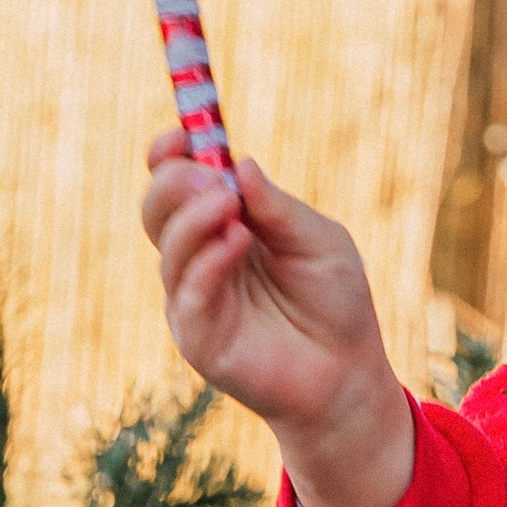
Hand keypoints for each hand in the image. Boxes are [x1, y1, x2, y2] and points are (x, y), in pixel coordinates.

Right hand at [139, 130, 416, 506]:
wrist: (347, 373)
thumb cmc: (335, 301)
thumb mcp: (318, 238)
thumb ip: (276, 207)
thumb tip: (238, 163)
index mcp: (225, 225)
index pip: (179, 183)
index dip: (172, 155)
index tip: (181, 133)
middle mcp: (200, 259)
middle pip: (158, 208)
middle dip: (176, 182)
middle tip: (210, 176)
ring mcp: (194, 299)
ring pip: (169, 247)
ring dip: (194, 217)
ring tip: (228, 203)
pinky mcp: (198, 338)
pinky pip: (187, 294)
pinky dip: (207, 262)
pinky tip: (236, 242)